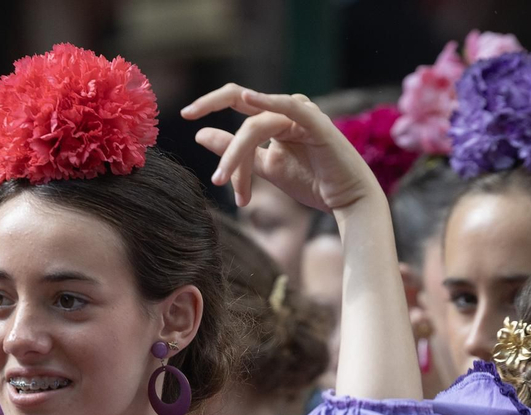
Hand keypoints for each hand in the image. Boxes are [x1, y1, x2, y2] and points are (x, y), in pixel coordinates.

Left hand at [180, 85, 378, 214]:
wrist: (345, 201)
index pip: (237, 102)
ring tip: (221, 180)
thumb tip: (201, 134)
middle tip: (187, 118)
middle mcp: (287, 110)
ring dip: (236, 156)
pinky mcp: (317, 124)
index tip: (186, 116)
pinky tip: (250, 97)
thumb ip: (234, 151)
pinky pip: (290, 107)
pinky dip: (270, 102)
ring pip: (255, 126)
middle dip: (213, 113)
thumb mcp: (264, 167)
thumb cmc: (311, 181)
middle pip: (242, 109)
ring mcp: (303, 114)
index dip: (210, 104)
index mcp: (275, 117)